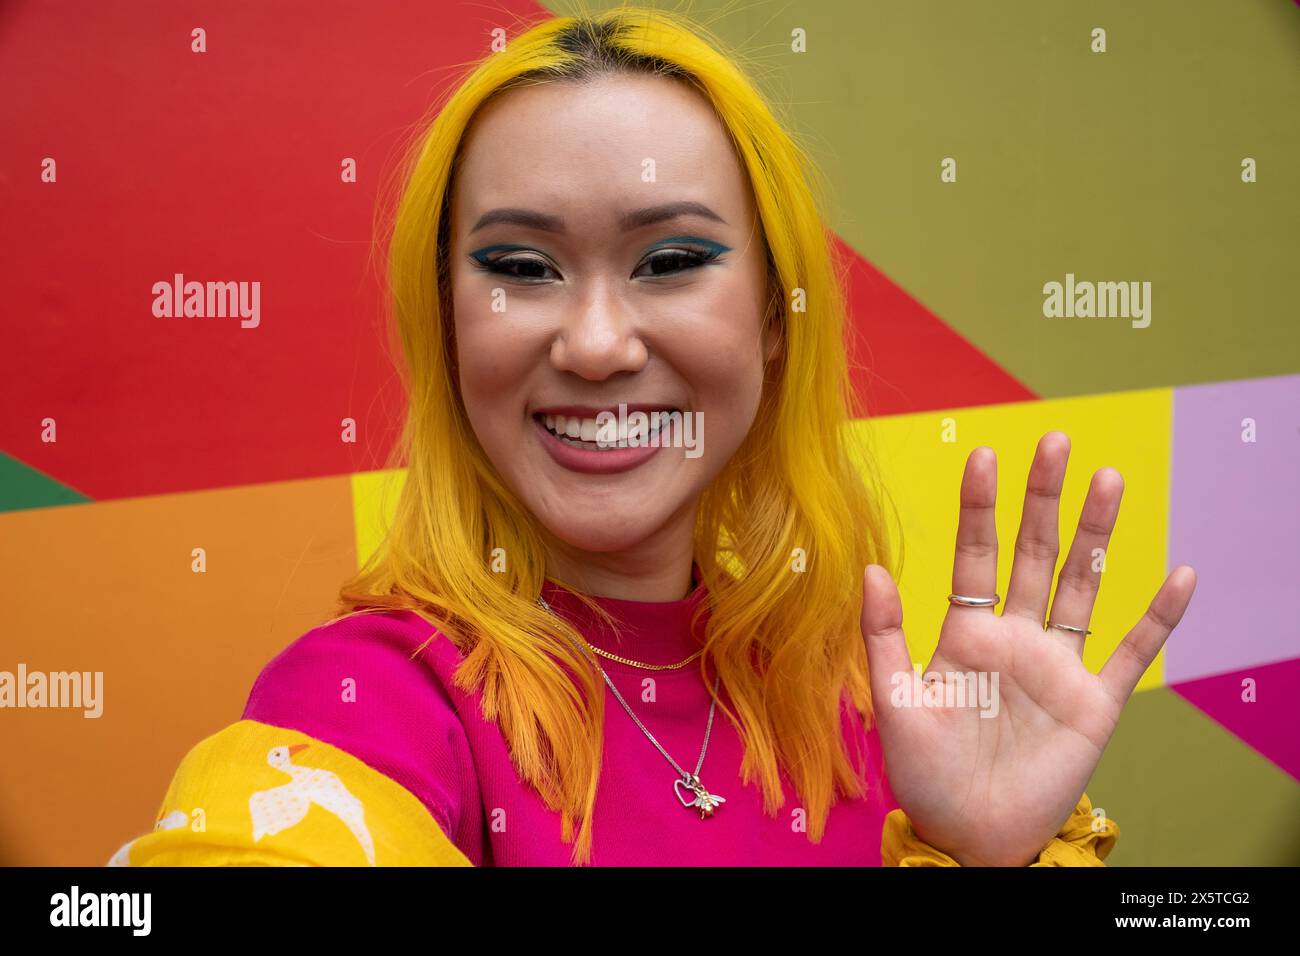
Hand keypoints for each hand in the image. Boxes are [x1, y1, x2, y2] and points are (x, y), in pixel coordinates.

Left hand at [861, 431, 1195, 865]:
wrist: (967, 835)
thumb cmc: (924, 772)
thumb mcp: (893, 701)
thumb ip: (885, 636)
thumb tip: (871, 567)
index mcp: (965, 633)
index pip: (975, 555)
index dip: (980, 507)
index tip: (982, 454)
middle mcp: (1015, 637)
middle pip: (1035, 555)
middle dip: (1044, 500)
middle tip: (1055, 442)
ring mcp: (1057, 666)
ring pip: (1082, 586)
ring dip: (1097, 535)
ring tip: (1109, 479)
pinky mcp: (1094, 703)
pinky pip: (1131, 653)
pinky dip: (1156, 618)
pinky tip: (1179, 575)